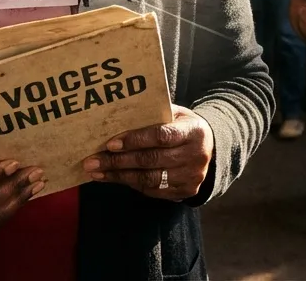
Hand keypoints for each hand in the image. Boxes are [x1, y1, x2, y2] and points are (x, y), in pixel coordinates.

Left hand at [83, 105, 212, 200]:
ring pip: (149, 179)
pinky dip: (131, 184)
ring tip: (97, 172)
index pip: (161, 136)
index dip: (135, 140)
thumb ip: (153, 115)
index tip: (110, 143)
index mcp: (194, 132)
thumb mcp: (176, 114)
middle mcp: (196, 156)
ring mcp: (192, 176)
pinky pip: (153, 190)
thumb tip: (117, 117)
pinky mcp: (186, 191)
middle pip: (151, 160)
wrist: (212, 148)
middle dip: (118, 161)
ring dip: (119, 176)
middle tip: (92, 161)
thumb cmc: (184, 127)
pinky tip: (115, 178)